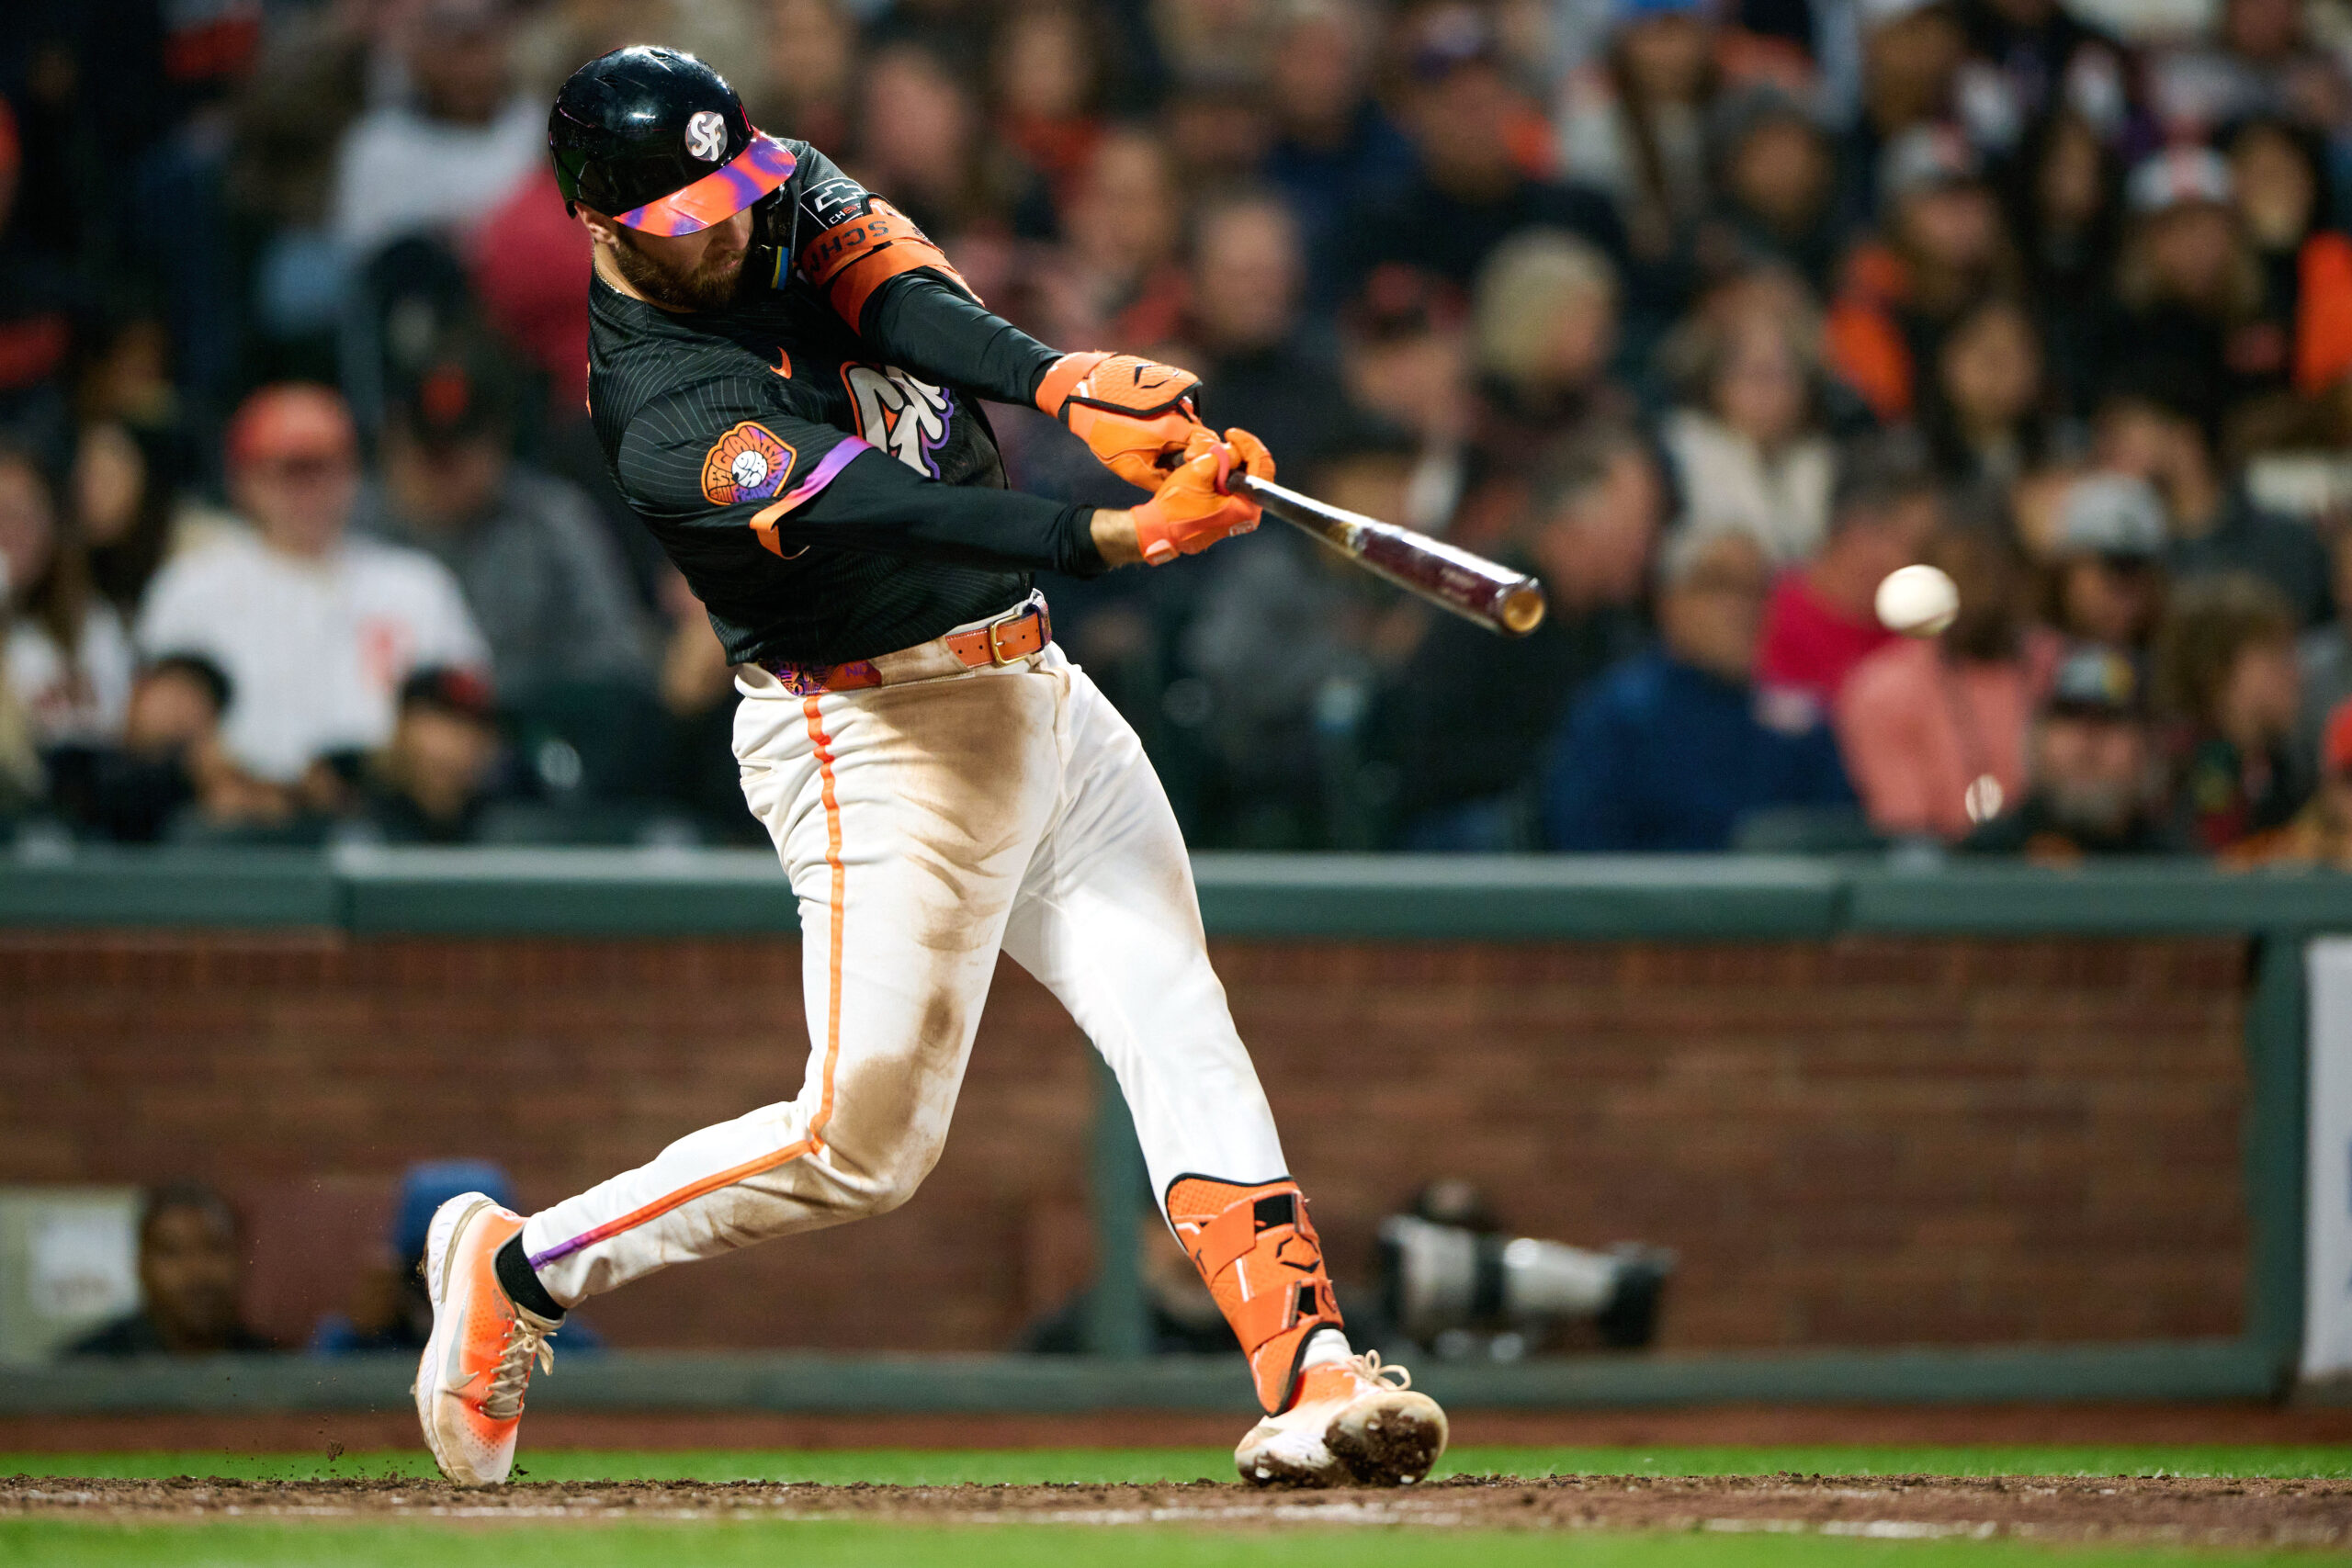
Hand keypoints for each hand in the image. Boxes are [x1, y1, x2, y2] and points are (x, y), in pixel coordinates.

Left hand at [1036, 351, 1206, 487]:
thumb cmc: (1108, 435)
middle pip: (1200, 435)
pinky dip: (1169, 425)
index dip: (1202, 462)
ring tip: (1154, 448)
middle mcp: (1181, 409)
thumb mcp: (1133, 469)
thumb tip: (1178, 485)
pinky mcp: (1162, 389)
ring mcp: (1172, 396)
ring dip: (1178, 439)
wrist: (1084, 398)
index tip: (1185, 470)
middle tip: (1168, 464)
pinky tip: (1148, 432)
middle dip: (1189, 453)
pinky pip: (1176, 412)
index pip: (1209, 447)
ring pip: (1187, 424)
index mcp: (1178, 428)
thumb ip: (1161, 480)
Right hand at [1129, 428, 1272, 564]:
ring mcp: (1238, 513)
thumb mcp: (1197, 473)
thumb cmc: (1174, 509)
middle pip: (1253, 469)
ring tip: (1199, 459)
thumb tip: (1233, 451)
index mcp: (1247, 507)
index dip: (1248, 444)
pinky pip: (1230, 484)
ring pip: (1240, 475)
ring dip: (1222, 461)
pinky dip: (1219, 471)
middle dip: (1232, 452)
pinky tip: (1203, 468)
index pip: (1262, 466)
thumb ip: (1222, 457)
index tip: (1231, 435)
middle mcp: (1248, 513)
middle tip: (1215, 445)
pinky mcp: (1228, 511)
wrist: (1158, 530)